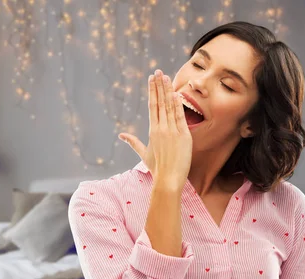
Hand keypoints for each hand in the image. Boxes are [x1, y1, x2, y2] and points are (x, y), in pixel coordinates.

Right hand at [119, 69, 191, 190]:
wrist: (168, 180)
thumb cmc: (157, 168)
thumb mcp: (144, 154)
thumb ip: (133, 142)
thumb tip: (121, 135)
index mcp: (152, 131)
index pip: (152, 106)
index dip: (152, 91)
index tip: (152, 78)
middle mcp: (161, 128)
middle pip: (159, 102)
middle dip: (159, 86)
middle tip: (158, 71)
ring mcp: (172, 131)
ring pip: (169, 107)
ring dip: (168, 90)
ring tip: (166, 77)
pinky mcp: (183, 136)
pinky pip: (180, 117)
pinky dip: (178, 105)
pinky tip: (176, 93)